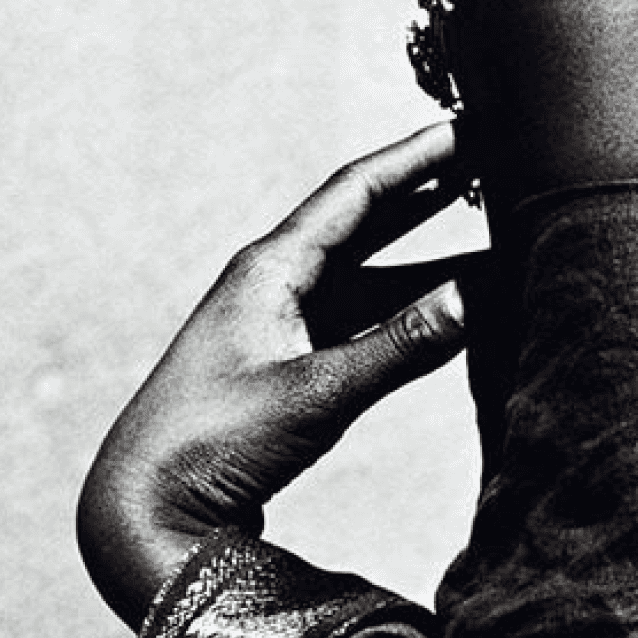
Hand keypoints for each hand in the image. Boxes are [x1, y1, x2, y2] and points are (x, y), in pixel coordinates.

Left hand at [79, 122, 478, 626]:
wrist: (145, 510)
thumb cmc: (212, 444)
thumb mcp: (315, 393)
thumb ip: (398, 349)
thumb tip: (471, 299)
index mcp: (271, 269)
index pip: (356, 192)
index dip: (415, 158)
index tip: (466, 127)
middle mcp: (276, 284)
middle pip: (365, 223)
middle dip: (426, 194)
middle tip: (485, 163)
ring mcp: (282, 325)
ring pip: (370, 278)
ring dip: (427, 261)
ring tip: (492, 240)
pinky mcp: (288, 366)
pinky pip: (363, 323)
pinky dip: (407, 313)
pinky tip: (447, 315)